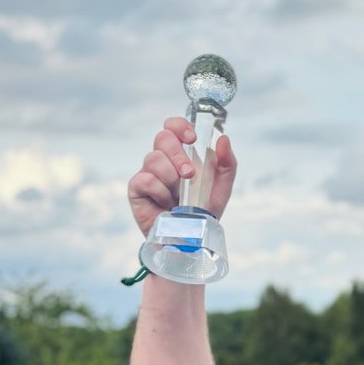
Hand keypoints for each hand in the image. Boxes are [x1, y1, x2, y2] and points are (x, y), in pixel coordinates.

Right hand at [127, 116, 236, 237]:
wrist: (190, 237)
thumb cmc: (203, 209)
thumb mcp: (221, 187)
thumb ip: (227, 163)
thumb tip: (223, 139)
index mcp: (180, 153)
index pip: (172, 127)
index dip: (180, 127)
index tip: (192, 138)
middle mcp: (161, 159)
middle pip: (162, 138)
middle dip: (179, 155)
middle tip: (189, 174)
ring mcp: (147, 172)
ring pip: (154, 159)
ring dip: (172, 178)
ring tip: (179, 196)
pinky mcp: (136, 188)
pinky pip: (146, 180)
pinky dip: (160, 192)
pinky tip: (166, 203)